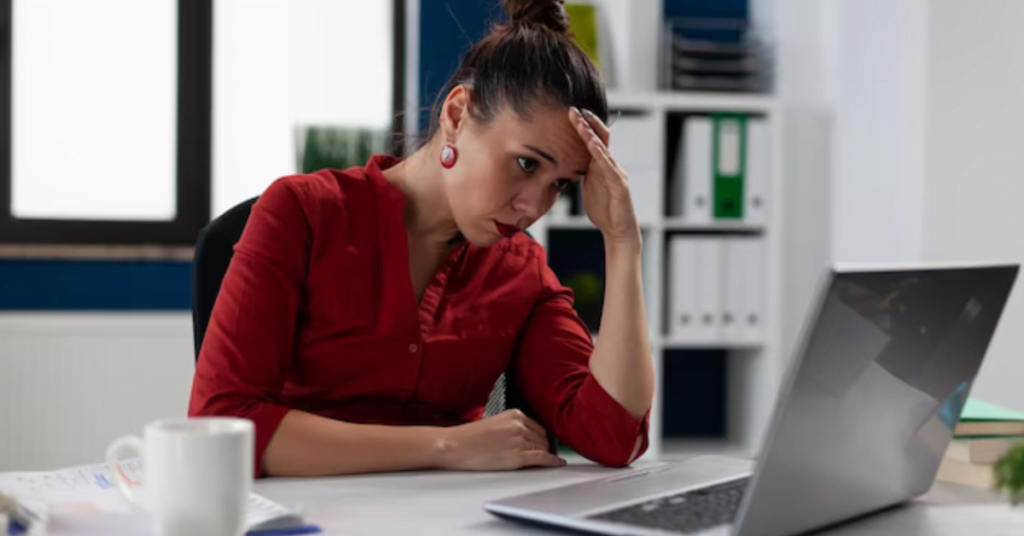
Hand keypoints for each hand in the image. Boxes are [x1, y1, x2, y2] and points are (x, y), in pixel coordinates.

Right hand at [433, 410, 565, 470]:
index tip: (544, 443)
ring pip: (543, 448)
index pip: (538, 427)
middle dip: (544, 447)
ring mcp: (520, 439)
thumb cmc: (470, 437)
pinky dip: (552, 461)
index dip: (541, 438)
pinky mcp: (518, 455)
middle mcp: (520, 424)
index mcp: (514, 414)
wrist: (455, 445)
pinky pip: (543, 458)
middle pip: (543, 438)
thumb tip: (525, 437)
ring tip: (547, 461)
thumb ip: (511, 427)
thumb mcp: (495, 423)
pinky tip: (558, 463)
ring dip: (546, 455)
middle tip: (544, 455)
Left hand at [570, 107, 640, 246]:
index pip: (593, 141)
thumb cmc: (604, 211)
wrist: (618, 231)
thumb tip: (566, 165)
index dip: (583, 127)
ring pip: (603, 148)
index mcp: (601, 166)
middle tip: (573, 109)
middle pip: (600, 138)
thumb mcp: (588, 188)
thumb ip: (582, 174)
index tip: (571, 114)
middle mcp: (610, 165)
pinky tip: (591, 143)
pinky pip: (608, 165)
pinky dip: (599, 153)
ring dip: (590, 133)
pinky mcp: (619, 184)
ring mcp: (616, 173)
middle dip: (587, 123)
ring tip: (579, 120)